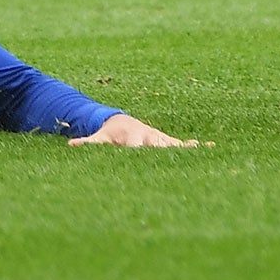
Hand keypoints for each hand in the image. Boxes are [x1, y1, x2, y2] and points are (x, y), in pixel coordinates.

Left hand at [70, 113, 200, 147]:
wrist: (122, 122)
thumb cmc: (110, 134)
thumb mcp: (100, 139)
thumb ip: (87, 142)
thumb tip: (70, 144)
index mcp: (133, 137)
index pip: (137, 145)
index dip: (140, 150)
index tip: (143, 153)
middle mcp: (148, 136)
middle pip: (158, 145)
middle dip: (166, 151)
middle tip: (178, 157)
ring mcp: (158, 139)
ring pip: (172, 144)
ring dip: (185, 148)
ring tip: (202, 147)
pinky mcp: (165, 142)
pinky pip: (179, 145)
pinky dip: (192, 147)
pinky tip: (209, 147)